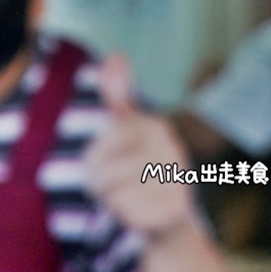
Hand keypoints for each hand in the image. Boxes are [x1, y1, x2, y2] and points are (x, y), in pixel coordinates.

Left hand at [84, 54, 194, 238]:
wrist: (165, 212)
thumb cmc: (133, 164)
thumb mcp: (123, 127)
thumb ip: (117, 94)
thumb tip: (116, 55)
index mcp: (153, 126)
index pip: (96, 149)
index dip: (93, 159)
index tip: (107, 159)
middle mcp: (171, 149)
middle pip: (102, 173)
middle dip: (99, 182)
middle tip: (115, 183)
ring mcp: (177, 180)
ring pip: (114, 195)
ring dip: (111, 200)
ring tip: (127, 196)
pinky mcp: (176, 209)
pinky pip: (128, 215)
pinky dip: (126, 216)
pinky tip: (139, 213)